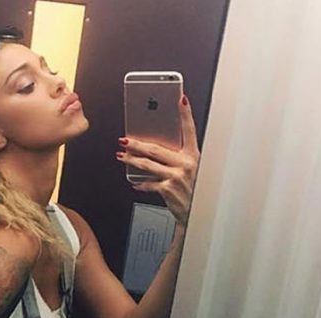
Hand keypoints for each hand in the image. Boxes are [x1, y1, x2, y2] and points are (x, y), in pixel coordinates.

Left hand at [116, 94, 200, 225]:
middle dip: (137, 143)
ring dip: (131, 159)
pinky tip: (134, 182)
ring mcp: (177, 176)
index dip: (186, 114)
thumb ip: (178, 160)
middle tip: (124, 140)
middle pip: (156, 148)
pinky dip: (140, 183)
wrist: (199, 214)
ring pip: (147, 164)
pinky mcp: (168, 188)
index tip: (181, 100)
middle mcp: (187, 164)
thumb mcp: (192, 172)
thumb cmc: (194, 191)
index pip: (190, 131)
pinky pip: (148, 183)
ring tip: (121, 156)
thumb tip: (155, 150)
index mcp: (194, 156)